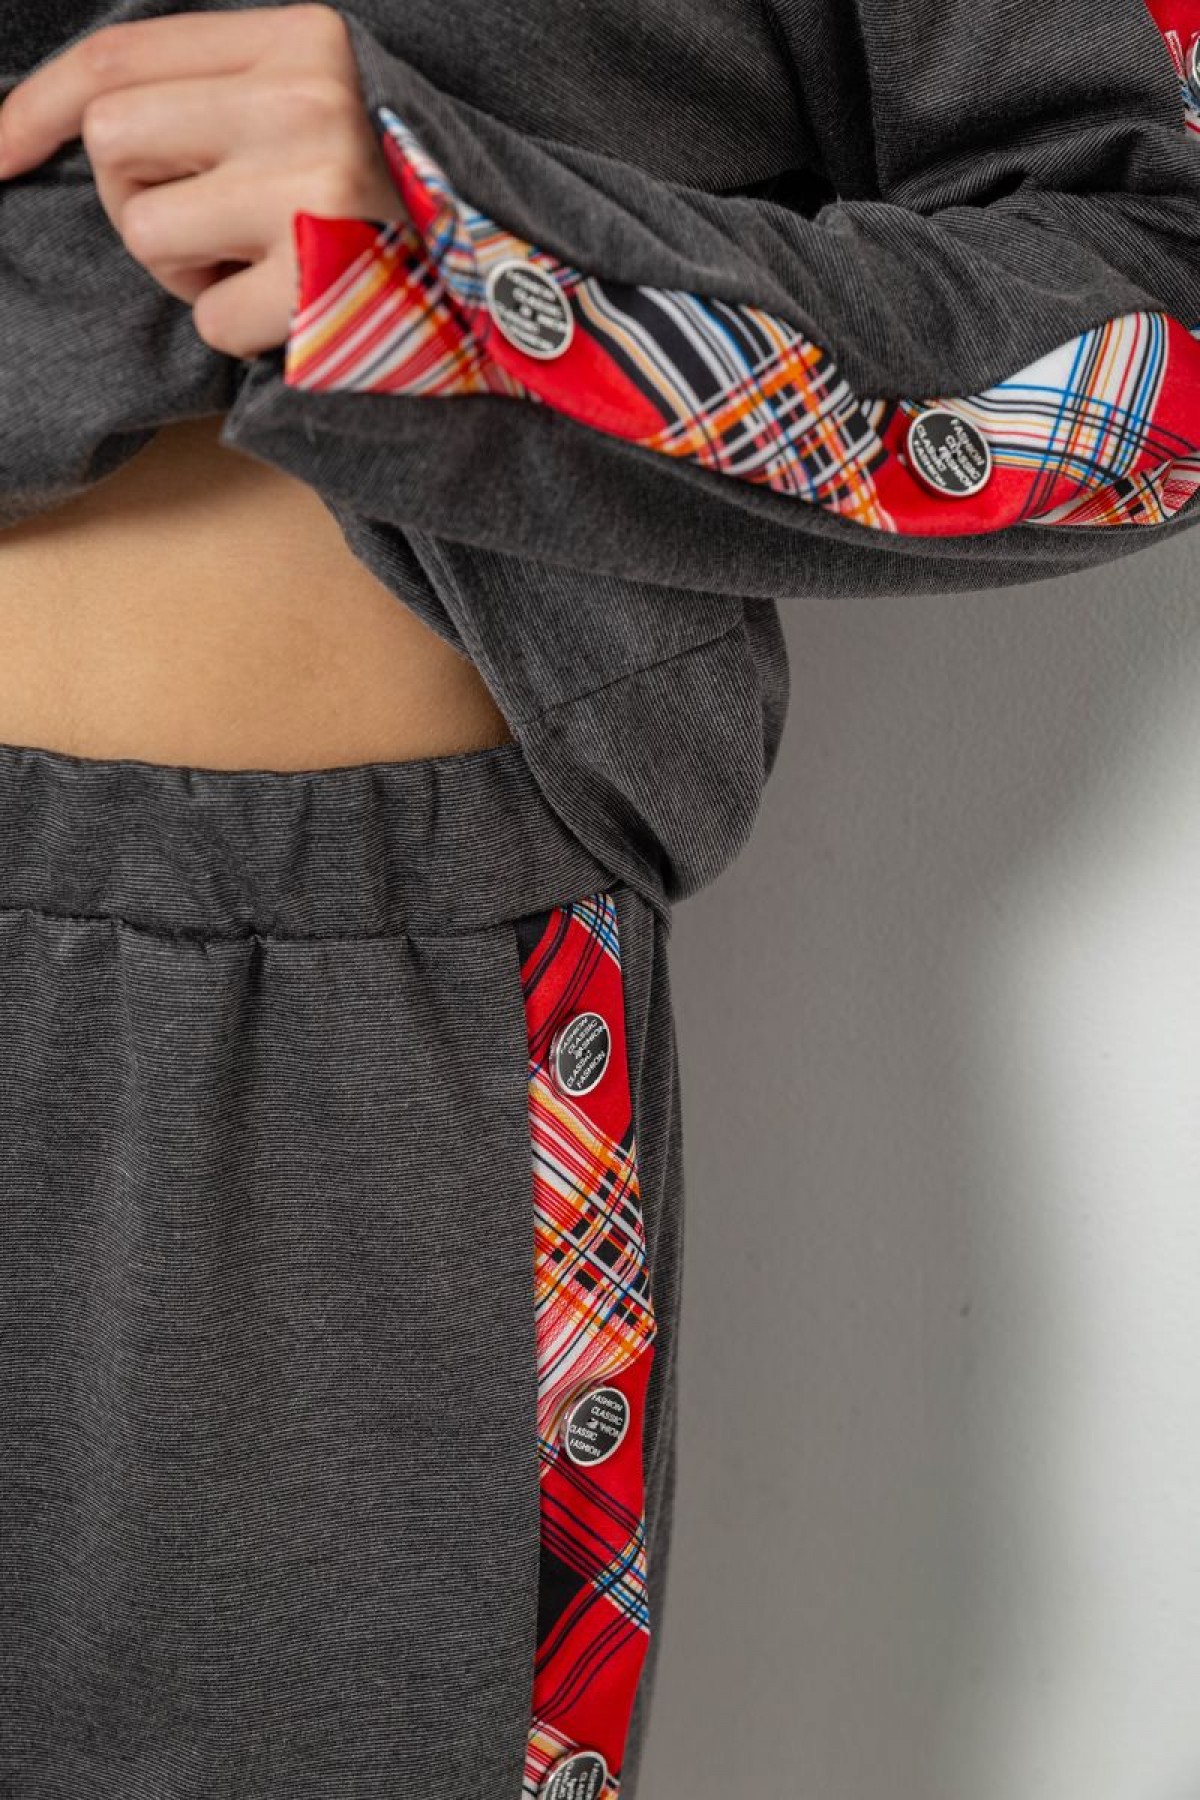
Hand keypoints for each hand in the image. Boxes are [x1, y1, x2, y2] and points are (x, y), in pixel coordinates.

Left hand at [0, 4, 407, 356]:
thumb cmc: (389, 201)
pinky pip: (208, 319)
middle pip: (113, 143)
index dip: (33, 108)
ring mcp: (313, 190)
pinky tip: (295, 307)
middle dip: (138, 198)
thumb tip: (74, 122)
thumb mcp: (310, 106)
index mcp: (300, 38)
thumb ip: (214, 94)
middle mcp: (303, 99)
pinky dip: (238, 328)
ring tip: (259, 265)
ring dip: (185, 270)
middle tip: (211, 224)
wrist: (507, 285)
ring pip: (145, 232)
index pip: (118, 58)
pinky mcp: (319, 282)